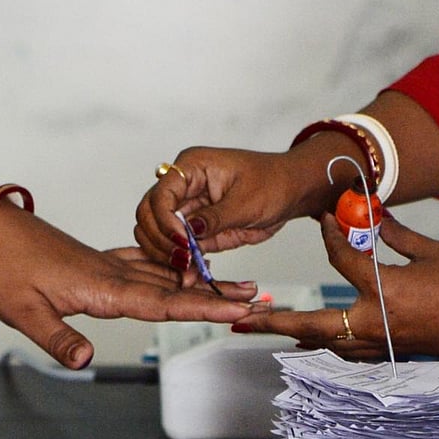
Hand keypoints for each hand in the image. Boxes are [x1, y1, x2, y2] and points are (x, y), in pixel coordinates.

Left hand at [0, 205, 261, 368]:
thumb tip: (86, 360)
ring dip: (198, 282)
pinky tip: (177, 270)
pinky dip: (167, 269)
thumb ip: (57, 337)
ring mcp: (106, 264)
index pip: (163, 301)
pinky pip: (143, 265)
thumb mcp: (22, 311)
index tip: (237, 308)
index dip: (203, 307)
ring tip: (231, 285)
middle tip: (255, 296)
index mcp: (102, 287)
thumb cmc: (1, 270)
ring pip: (163, 275)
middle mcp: (113, 273)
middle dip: (216, 294)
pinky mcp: (96, 261)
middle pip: (175, 286)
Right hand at [134, 147, 306, 272]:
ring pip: (156, 232)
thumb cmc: (273, 183)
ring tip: (187, 269)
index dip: (165, 221)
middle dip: (159, 239)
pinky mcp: (195, 228)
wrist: (290, 192)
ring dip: (166, 252)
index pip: (161, 194)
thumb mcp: (247, 202)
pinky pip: (177, 245)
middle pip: (148, 213)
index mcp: (191, 167)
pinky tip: (193, 271)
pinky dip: (180, 260)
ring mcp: (187, 207)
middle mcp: (183, 186)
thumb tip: (189, 230)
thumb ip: (216, 218)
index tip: (182, 243)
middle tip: (182, 260)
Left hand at [232, 213, 438, 360]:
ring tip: (264, 328)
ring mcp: (379, 342)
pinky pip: (345, 351)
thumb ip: (394, 235)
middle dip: (273, 321)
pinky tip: (312, 340)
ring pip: (324, 342)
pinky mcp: (388, 351)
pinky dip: (324, 344)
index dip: (332, 234)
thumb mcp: (431, 252)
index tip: (325, 217)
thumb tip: (373, 214)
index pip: (342, 259)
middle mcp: (373, 322)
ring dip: (293, 334)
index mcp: (383, 290)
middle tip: (240, 318)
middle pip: (311, 324)